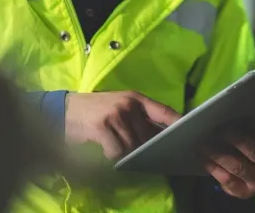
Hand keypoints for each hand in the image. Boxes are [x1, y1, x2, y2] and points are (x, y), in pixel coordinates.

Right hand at [64, 91, 181, 159]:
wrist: (64, 109)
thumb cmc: (95, 110)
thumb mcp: (120, 107)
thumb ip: (139, 118)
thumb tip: (160, 136)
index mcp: (136, 98)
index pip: (164, 111)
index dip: (177, 123)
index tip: (190, 133)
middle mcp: (129, 104)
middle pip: (147, 136)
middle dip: (141, 146)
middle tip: (128, 146)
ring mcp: (116, 115)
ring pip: (132, 146)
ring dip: (123, 151)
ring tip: (112, 144)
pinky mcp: (102, 126)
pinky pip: (116, 151)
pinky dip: (111, 155)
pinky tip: (103, 147)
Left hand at [202, 115, 254, 198]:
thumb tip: (237, 116)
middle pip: (254, 151)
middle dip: (235, 138)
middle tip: (220, 129)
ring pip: (237, 166)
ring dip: (218, 153)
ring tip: (204, 143)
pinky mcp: (243, 192)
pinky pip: (227, 180)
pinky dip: (213, 167)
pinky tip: (203, 157)